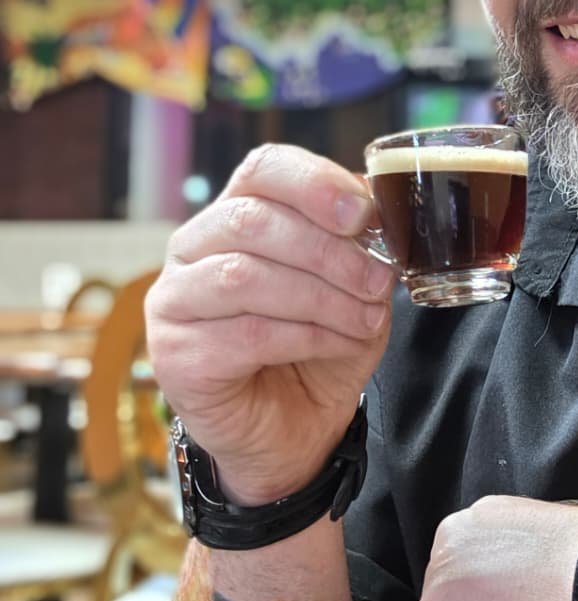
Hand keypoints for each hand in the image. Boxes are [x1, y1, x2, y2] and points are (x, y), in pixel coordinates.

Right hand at [145, 143, 394, 504]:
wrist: (296, 431)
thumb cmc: (321, 346)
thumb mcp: (355, 286)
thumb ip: (361, 242)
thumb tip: (377, 201)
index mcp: (236, 213)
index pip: (263, 169)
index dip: (313, 182)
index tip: (362, 213)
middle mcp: (192, 248)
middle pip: (252, 220)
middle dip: (329, 251)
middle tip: (379, 283)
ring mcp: (173, 300)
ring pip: (245, 276)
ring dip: (321, 297)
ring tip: (366, 319)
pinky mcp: (174, 354)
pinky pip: (243, 333)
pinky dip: (305, 336)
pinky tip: (337, 343)